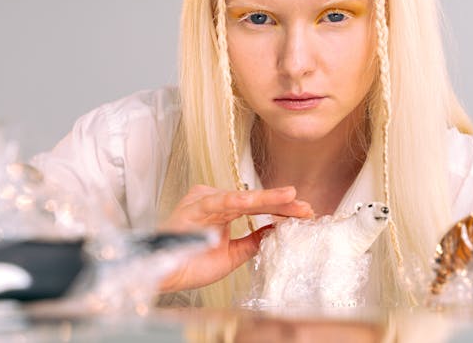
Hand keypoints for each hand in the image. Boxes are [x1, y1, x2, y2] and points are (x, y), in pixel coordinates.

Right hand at [157, 184, 312, 292]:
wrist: (166, 275)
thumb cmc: (190, 263)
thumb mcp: (231, 255)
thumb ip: (253, 241)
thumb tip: (277, 231)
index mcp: (222, 209)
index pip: (258, 207)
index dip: (282, 210)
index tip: (305, 213)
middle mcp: (214, 201)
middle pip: (254, 200)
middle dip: (281, 204)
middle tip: (306, 207)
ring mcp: (204, 201)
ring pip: (241, 198)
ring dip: (267, 199)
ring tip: (290, 197)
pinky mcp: (194, 207)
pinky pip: (218, 202)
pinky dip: (235, 201)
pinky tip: (252, 200)